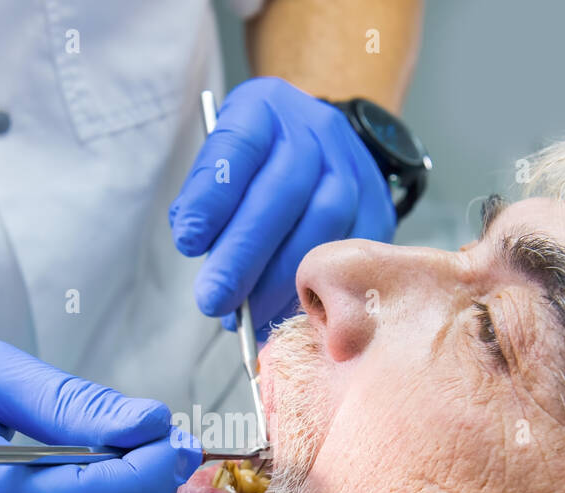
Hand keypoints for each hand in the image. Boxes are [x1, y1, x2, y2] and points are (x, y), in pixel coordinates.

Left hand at [169, 77, 395, 338]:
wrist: (319, 146)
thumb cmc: (257, 163)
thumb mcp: (222, 160)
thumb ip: (205, 198)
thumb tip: (200, 246)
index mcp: (265, 108)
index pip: (239, 148)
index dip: (213, 197)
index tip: (188, 242)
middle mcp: (315, 130)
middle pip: (283, 192)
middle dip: (243, 255)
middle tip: (213, 299)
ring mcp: (353, 167)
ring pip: (323, 223)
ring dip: (280, 278)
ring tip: (248, 313)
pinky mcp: (376, 204)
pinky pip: (352, 250)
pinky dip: (318, 286)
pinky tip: (287, 307)